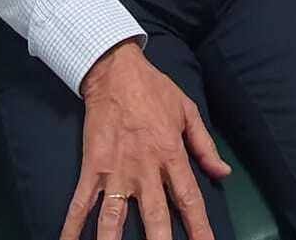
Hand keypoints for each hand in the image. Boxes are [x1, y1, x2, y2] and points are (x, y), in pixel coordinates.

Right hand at [64, 42, 231, 239]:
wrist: (116, 72)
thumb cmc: (155, 90)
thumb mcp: (188, 112)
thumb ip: (205, 146)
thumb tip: (223, 173)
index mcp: (171, 154)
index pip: (189, 199)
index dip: (199, 228)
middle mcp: (144, 168)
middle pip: (155, 216)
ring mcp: (115, 171)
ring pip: (115, 218)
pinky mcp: (92, 168)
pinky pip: (81, 203)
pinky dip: (72, 226)